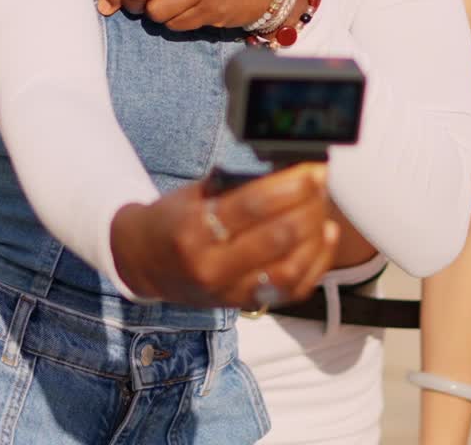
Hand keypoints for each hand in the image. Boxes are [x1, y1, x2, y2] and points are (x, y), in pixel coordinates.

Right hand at [111, 163, 338, 308]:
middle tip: (322, 182)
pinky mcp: (243, 304)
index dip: (290, 186)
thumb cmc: (172, 219)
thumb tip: (286, 167)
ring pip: (290, 268)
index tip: (313, 168)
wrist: (143, 263)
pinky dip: (316, 262)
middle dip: (309, 205)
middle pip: (277, 237)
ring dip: (316, 233)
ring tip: (323, 206)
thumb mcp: (195, 193)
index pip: (252, 206)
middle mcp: (212, 266)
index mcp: (194, 229)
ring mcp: (229, 291)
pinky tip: (326, 235)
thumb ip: (236, 184)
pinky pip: (291, 290)